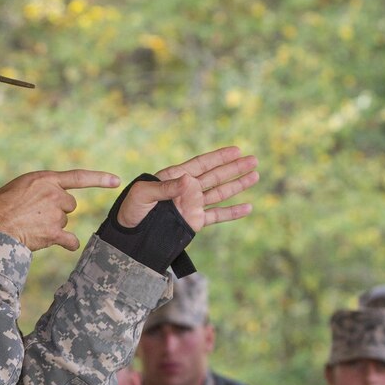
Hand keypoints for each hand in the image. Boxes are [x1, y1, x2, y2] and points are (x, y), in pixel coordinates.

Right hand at [0, 169, 120, 250]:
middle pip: (69, 204)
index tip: (117, 181)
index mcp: (44, 179)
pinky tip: (58, 244)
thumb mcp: (16, 187)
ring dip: (53, 225)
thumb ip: (37, 188)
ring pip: (64, 221)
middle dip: (58, 209)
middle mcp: (54, 194)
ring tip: (31, 226)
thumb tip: (47, 197)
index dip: (99, 178)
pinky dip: (67, 244)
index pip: (78, 177)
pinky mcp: (54, 233)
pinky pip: (70, 240)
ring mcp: (55, 213)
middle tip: (36, 215)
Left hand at [116, 146, 257, 230]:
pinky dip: (232, 212)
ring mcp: (192, 205)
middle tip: (253, 159)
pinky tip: (247, 207)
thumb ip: (166, 188)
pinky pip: (216, 215)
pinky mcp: (194, 221)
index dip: (218, 157)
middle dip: (234, 168)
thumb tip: (189, 180)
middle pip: (215, 176)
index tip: (236, 150)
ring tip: (255, 176)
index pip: (200, 164)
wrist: (129, 234)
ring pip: (220, 193)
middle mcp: (186, 189)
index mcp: (174, 177)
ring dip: (238, 185)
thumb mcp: (143, 194)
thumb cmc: (131, 209)